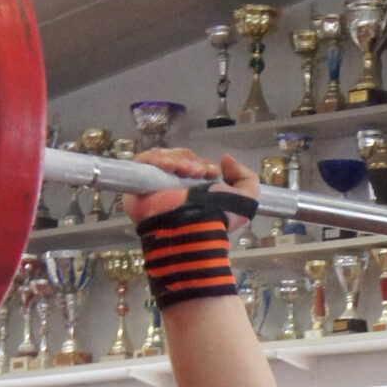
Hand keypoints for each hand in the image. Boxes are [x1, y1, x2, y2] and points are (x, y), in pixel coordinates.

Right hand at [121, 147, 261, 227]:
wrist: (193, 228)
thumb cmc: (216, 219)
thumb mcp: (246, 200)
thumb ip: (248, 179)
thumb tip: (226, 160)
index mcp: (194, 192)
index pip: (194, 165)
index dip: (203, 164)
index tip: (213, 171)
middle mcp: (174, 189)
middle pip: (179, 159)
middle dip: (192, 161)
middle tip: (199, 172)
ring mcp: (155, 187)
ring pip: (164, 158)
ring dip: (179, 160)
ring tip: (187, 171)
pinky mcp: (138, 185)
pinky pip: (146, 161)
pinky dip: (159, 159)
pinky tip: (171, 168)